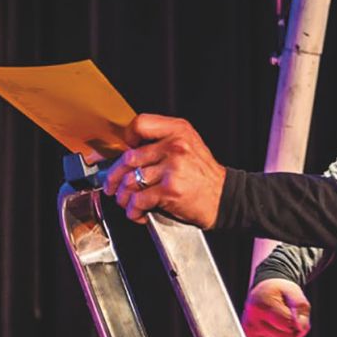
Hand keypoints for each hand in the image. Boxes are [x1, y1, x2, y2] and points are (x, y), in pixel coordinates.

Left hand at [102, 113, 226, 227]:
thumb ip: (163, 141)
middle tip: (112, 185)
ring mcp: (172, 168)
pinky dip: (133, 210)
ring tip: (126, 201)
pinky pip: (139, 200)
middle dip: (115, 176)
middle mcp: (175, 146)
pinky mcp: (169, 190)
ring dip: (123, 196)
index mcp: (178, 131)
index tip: (125, 149)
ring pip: (130, 181)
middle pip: (129, 157)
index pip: (140, 123)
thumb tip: (130, 149)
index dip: (128, 137)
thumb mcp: (188, 145)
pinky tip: (138, 212)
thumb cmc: (203, 175)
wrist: (224, 197)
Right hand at [242, 278, 311, 336]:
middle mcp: (250, 323)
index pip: (288, 323)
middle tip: (290, 323)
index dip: (298, 322)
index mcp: (260, 305)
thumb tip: (300, 326)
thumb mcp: (294, 293)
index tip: (294, 313)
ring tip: (283, 331)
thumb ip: (300, 306)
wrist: (263, 295)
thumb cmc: (280, 294)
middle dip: (295, 333)